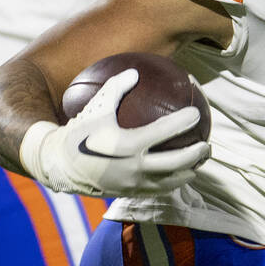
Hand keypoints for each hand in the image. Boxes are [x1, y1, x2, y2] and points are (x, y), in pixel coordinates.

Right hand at [19, 69, 210, 197]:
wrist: (58, 166)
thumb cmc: (79, 132)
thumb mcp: (96, 107)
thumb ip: (116, 87)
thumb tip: (135, 71)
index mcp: (127, 144)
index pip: (164, 132)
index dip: (183, 122)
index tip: (195, 112)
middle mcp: (133, 167)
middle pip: (176, 163)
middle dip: (196, 153)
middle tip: (206, 143)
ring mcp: (133, 184)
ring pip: (171, 181)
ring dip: (189, 172)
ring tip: (200, 161)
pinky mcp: (129, 193)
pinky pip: (158, 190)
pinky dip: (172, 182)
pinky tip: (181, 173)